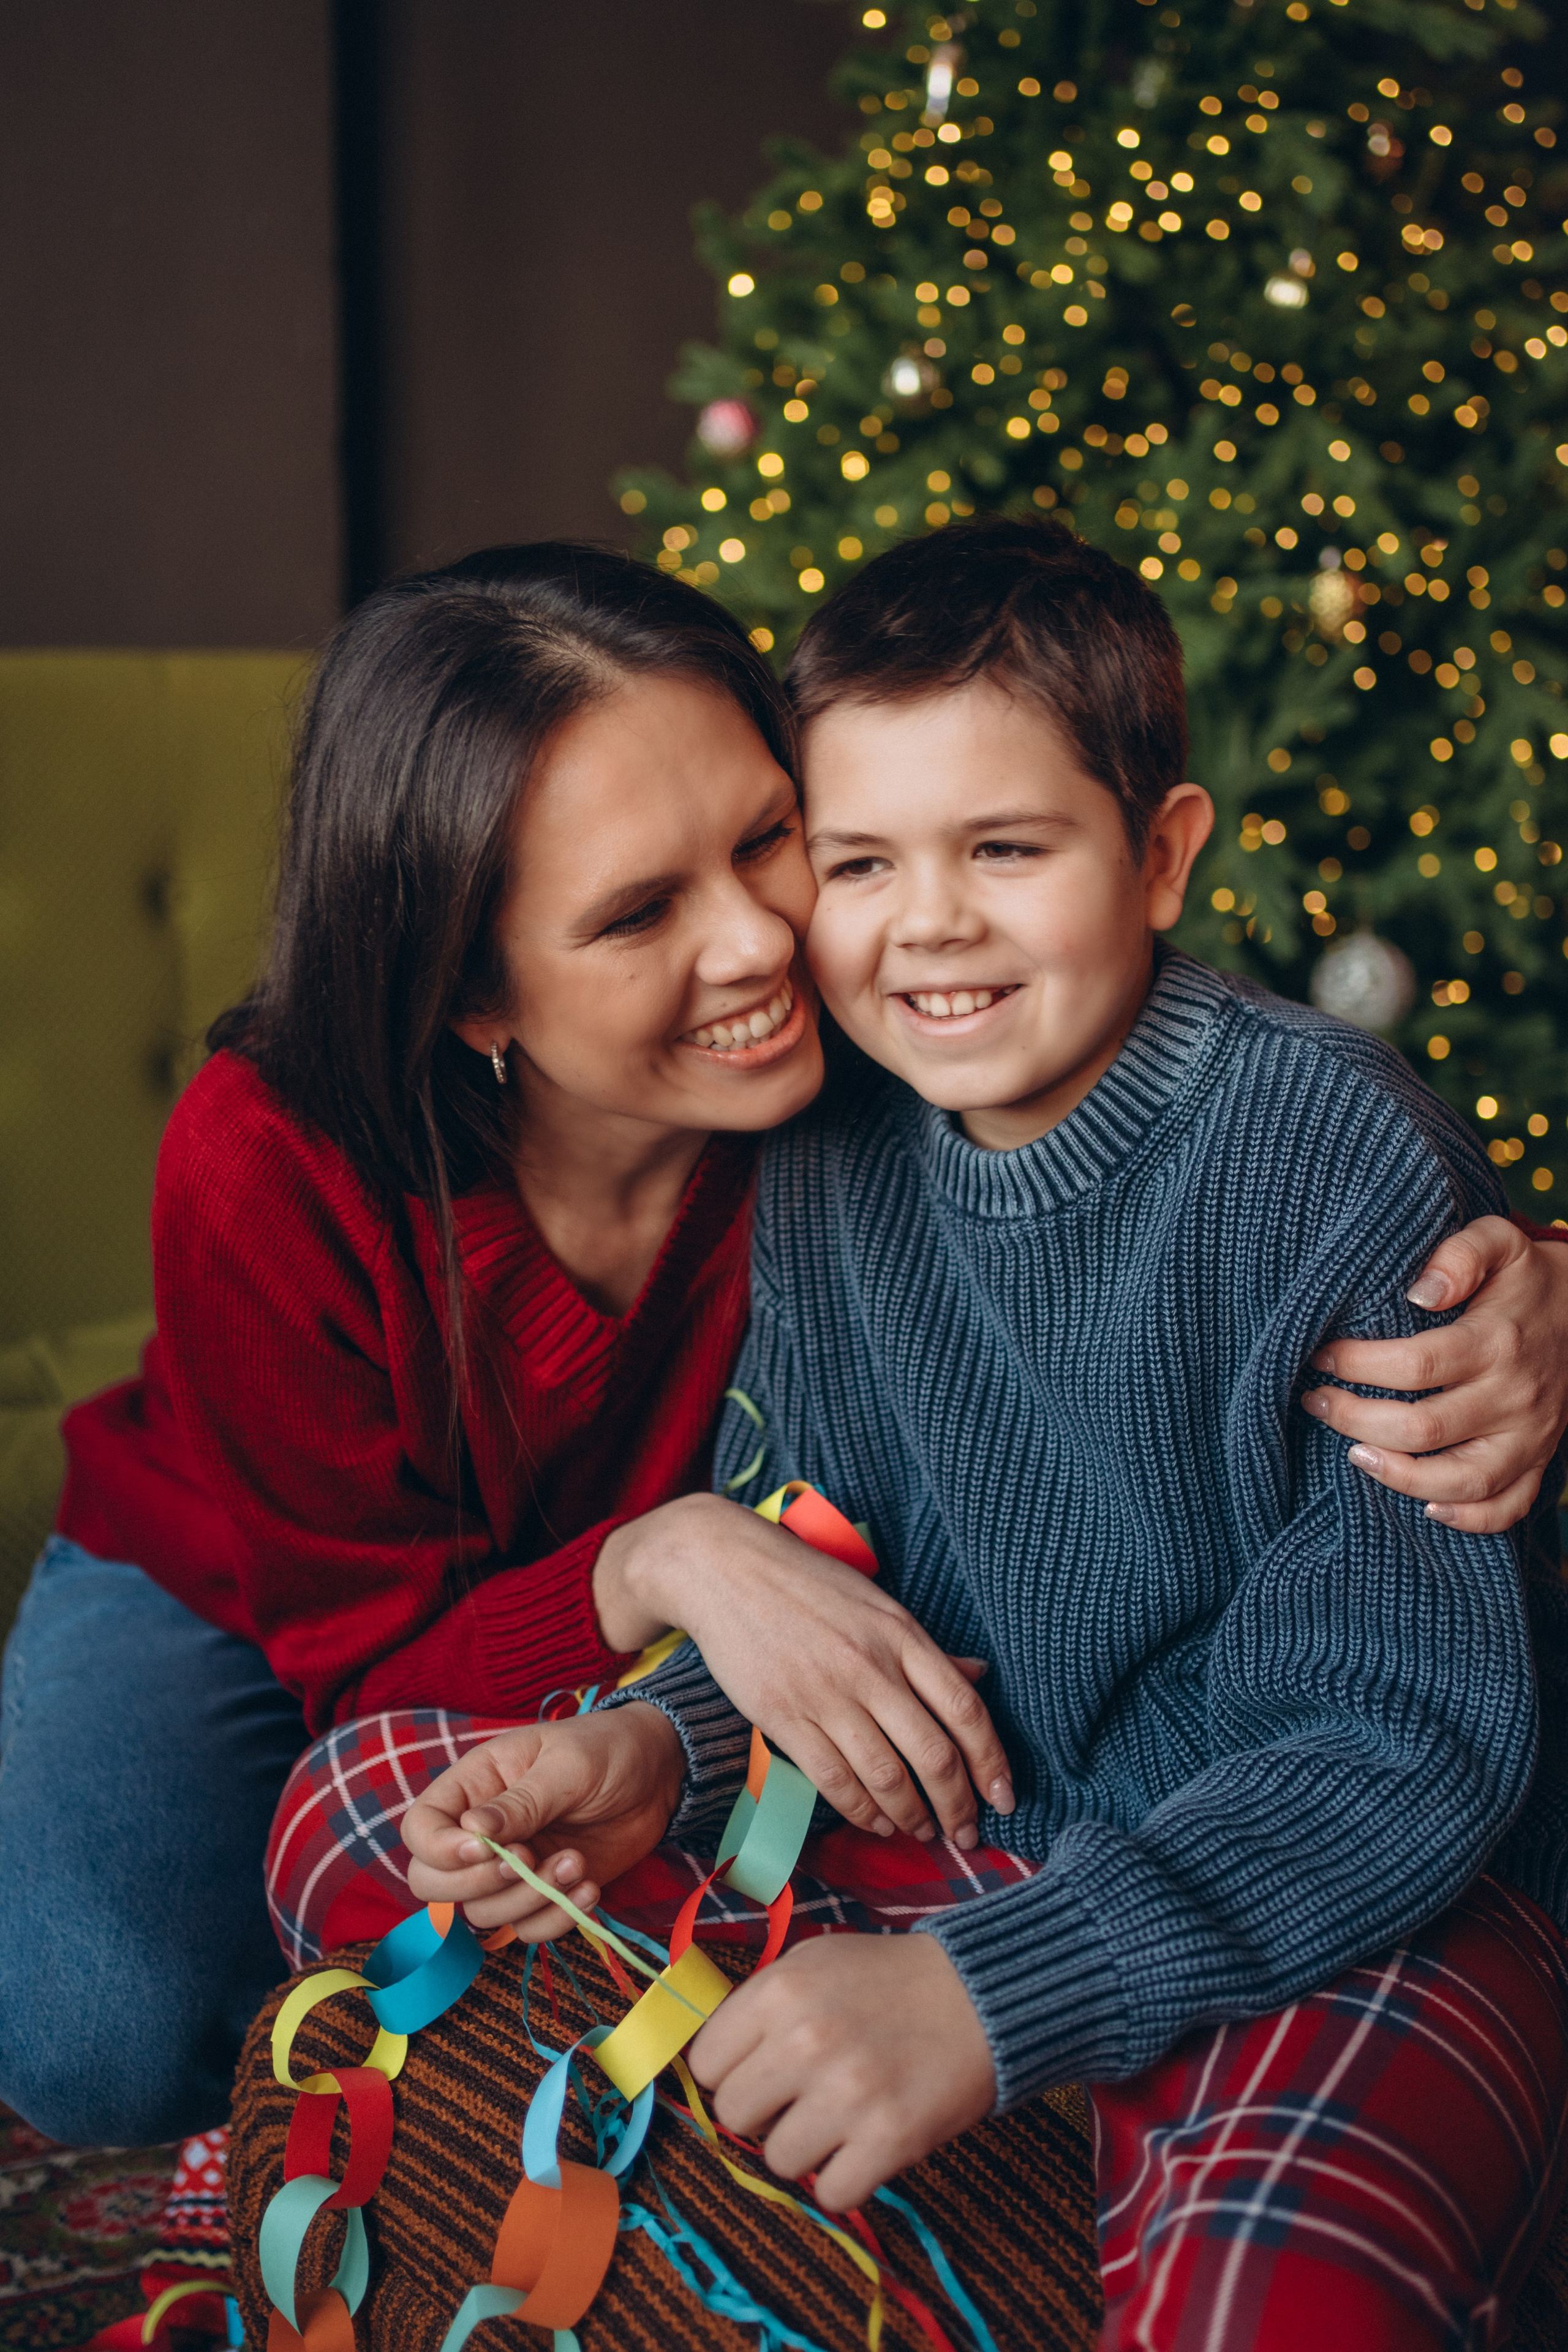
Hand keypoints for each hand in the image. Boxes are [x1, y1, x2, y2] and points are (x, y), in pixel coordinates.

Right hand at [401, 1704, 683, 1936]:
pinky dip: (555, 1919)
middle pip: (434, 1882)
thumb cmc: (608, 1750)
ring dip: (528, 1901)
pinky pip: (527, 1929)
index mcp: (475, 1785)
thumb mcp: (567, 1765)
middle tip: (529, 1861)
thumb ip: (521, 1801)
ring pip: (481, 1913)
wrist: (658, 1773)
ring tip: (576, 1863)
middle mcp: (483, 1832)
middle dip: (479, 1884)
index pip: (420, 1829)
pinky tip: (591, 1888)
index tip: (488, 1849)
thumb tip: (472, 1833)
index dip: (440, 1850)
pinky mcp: (544, 1892)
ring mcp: (512, 1866)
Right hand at [596, 1492, 1014, 1848]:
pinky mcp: (783, 1716)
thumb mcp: (877, 1603)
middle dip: (958, 1805)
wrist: (726, 1568)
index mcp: (902, 1634)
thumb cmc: (807, 1582)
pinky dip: (862, 1812)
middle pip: (934, 1755)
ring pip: (886, 1777)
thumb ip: (926, 1647)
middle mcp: (871, 1667)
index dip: (993, 1762)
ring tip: (922, 1832)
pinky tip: (876, 1822)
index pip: (966, 1710)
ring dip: (911, 1817)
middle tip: (965, 1832)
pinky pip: (833, 1780)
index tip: (1005, 1796)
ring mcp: (826, 1694)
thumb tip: (980, 1673)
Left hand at [690, 1933, 994, 2210]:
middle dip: (763, 2111)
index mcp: (780, 1991)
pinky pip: (830, 2192)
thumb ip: (757, 2004)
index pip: (704, 2064)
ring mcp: (847, 2093)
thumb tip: (709, 2059)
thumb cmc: (888, 1979)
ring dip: (806, 2147)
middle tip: (801, 2096)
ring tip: (840, 2116)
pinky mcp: (888, 2138)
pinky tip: (865, 2143)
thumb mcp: (813, 1962)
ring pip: (778, 2159)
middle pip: (733, 2114)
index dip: (730, 2071)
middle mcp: (806, 2041)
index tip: (760, 2071)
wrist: (981, 1994)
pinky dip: (847, 2177)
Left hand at [1301, 1216, 1567, 1532]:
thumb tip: (1419, 1290)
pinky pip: (1508, 1506)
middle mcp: (1514, 1396)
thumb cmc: (1523, 1277)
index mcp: (1496, 1342)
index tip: (1320, 1357)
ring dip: (1399, 1476)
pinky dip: (1468, 1517)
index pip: (1415, 1366)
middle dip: (1356, 1419)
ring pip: (1462, 1480)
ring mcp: (1530, 1436)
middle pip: (1425, 1428)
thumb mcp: (1498, 1242)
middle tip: (1317, 1403)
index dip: (1358, 1366)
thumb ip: (1459, 1254)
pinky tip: (1425, 1506)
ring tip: (1353, 1455)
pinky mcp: (1538, 1460)